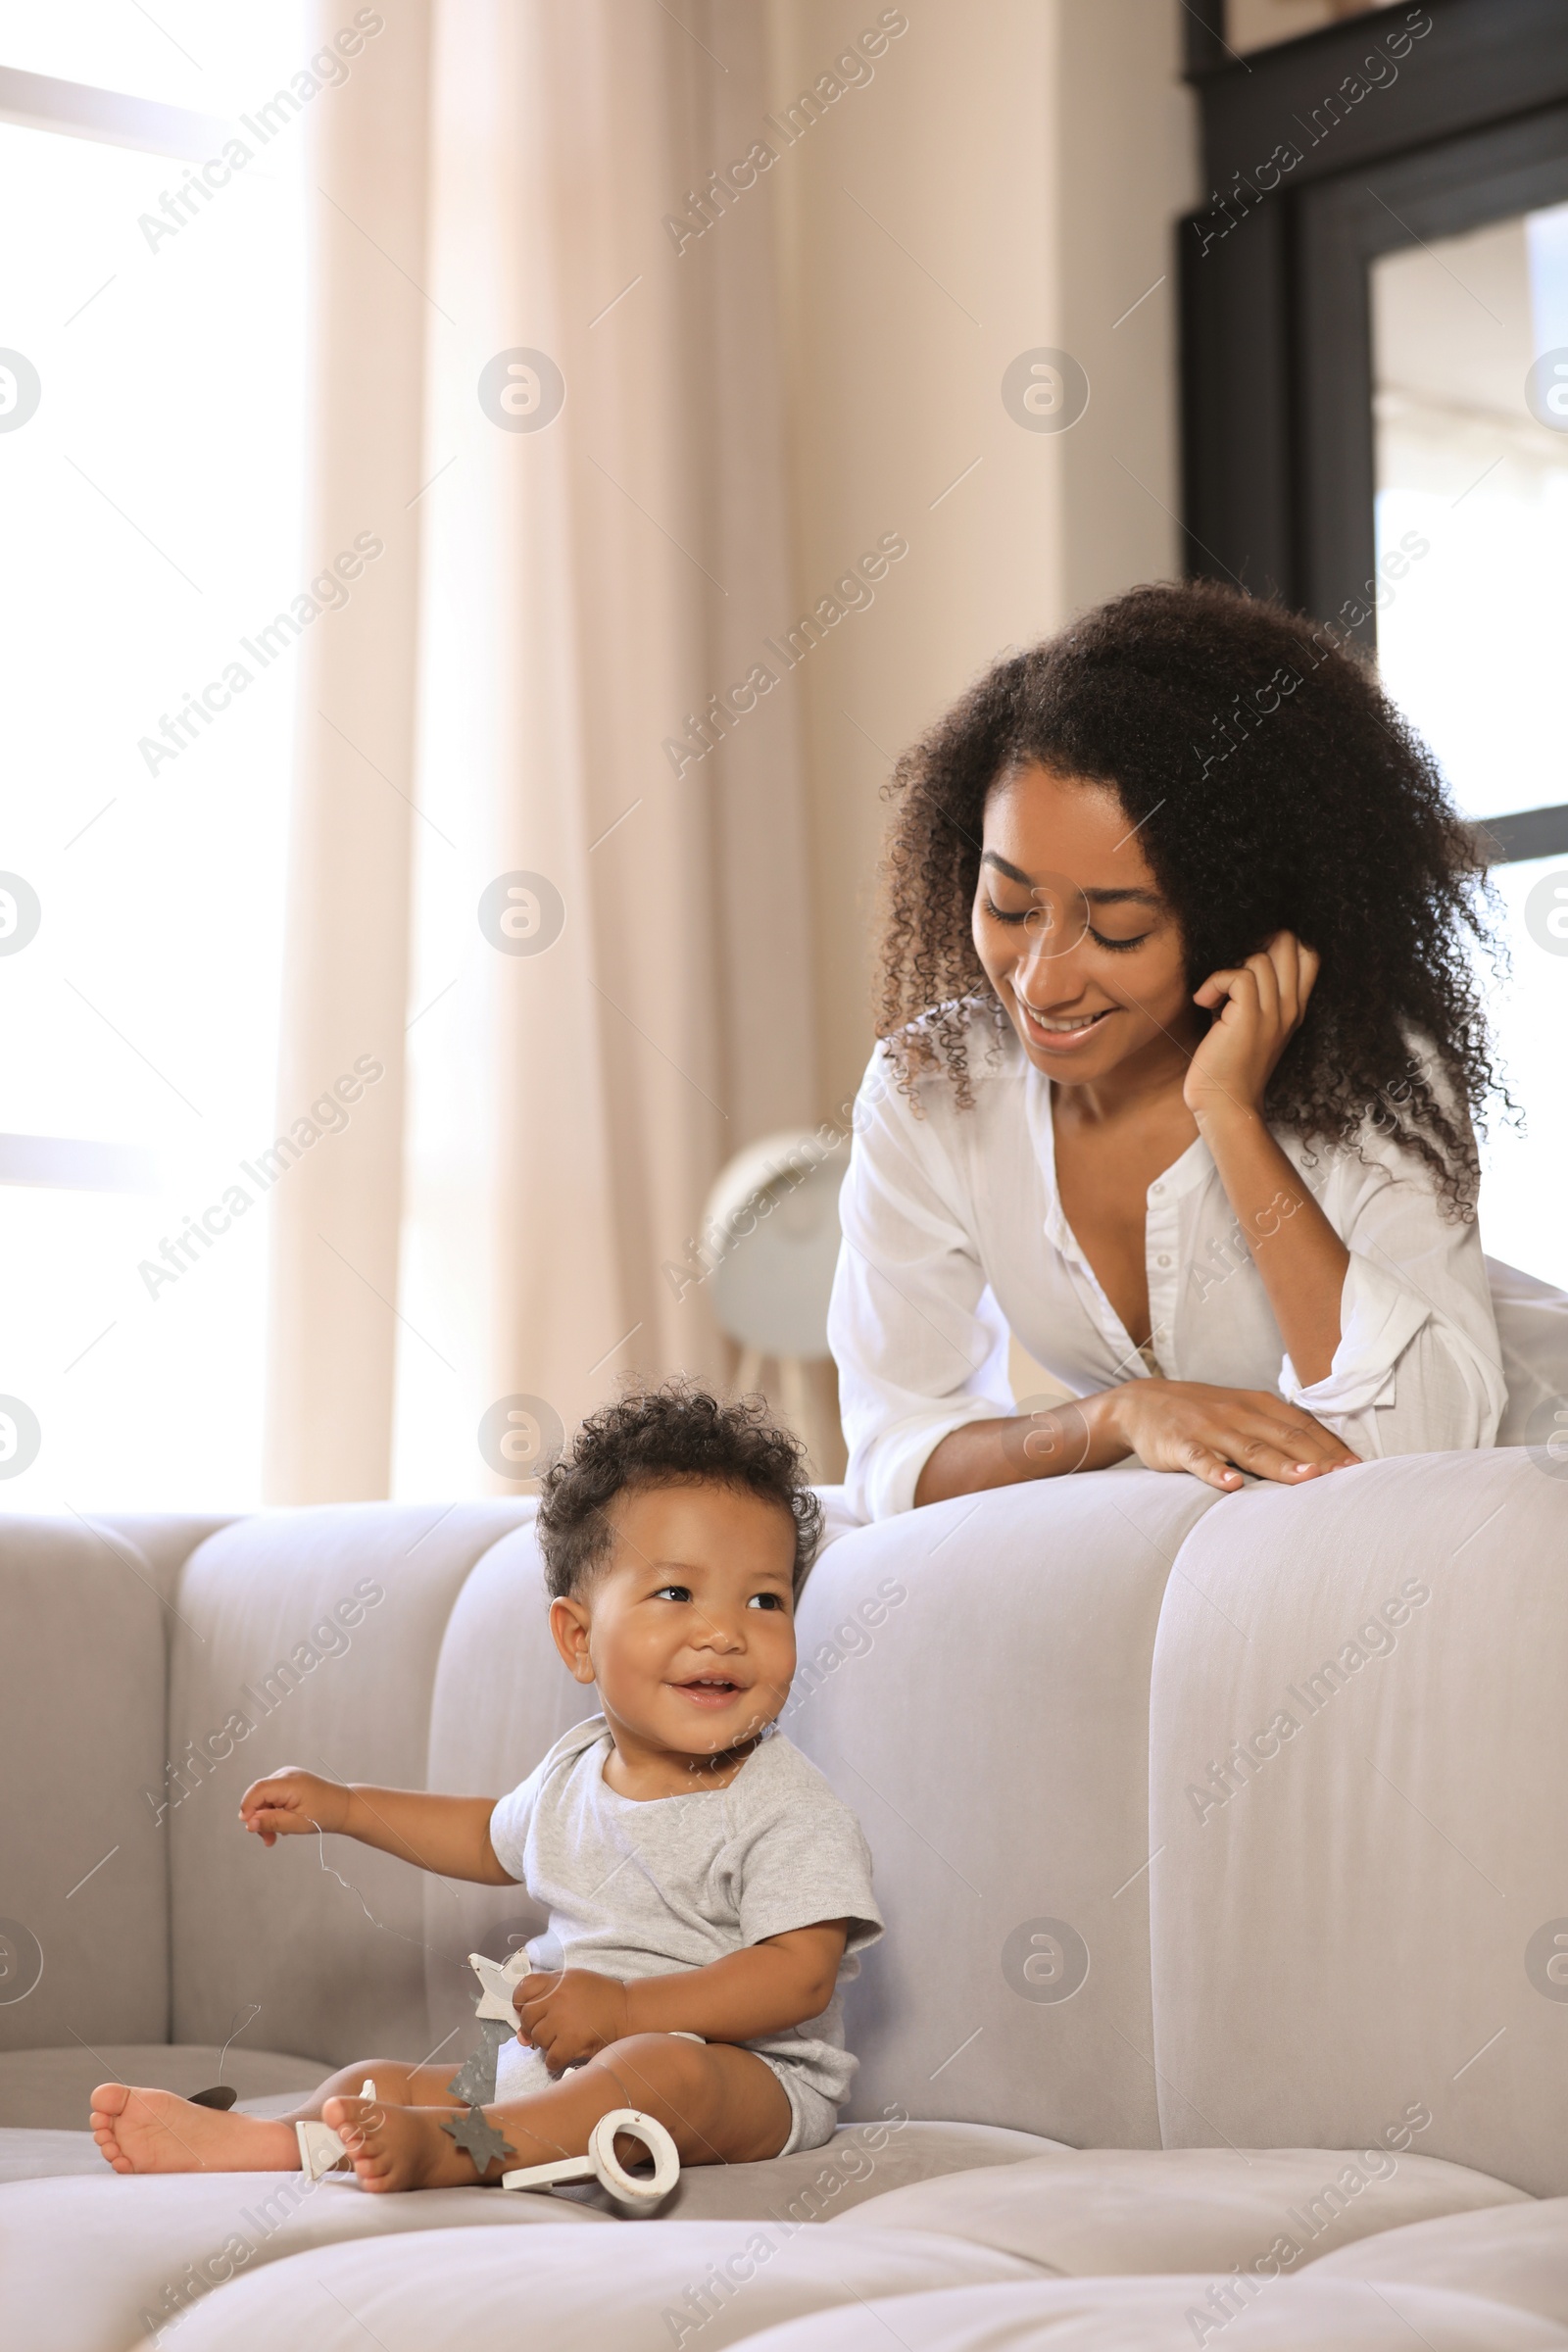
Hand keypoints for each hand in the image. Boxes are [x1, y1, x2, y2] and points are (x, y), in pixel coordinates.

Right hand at [239, 1768, 350, 1845]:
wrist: (343, 1807)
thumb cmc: (325, 1814)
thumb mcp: (297, 1823)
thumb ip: (272, 1822)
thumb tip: (249, 1824)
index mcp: (289, 1782)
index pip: (258, 1790)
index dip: (248, 1808)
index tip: (250, 1828)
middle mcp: (285, 1775)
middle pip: (258, 1796)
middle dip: (258, 1819)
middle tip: (267, 1840)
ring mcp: (286, 1777)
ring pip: (263, 1799)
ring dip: (265, 1819)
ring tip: (274, 1837)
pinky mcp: (288, 1783)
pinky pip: (272, 1798)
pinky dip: (272, 1813)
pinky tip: (282, 1825)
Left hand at [513, 1967, 629, 2071]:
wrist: (628, 2011)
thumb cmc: (600, 1998)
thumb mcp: (573, 1985)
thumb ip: (545, 2001)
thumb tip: (521, 2036)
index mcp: (558, 1980)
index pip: (523, 1988)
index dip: (521, 2002)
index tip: (529, 2010)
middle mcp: (558, 1997)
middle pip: (527, 2016)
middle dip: (534, 2027)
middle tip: (549, 2030)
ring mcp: (564, 2019)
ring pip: (537, 2038)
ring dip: (547, 2043)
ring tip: (562, 2038)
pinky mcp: (573, 2040)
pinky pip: (551, 2057)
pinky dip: (555, 2061)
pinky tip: (565, 2054)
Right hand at [1106, 1379, 1358, 1491]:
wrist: (1140, 1402)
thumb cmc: (1201, 1413)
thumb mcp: (1240, 1411)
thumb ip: (1274, 1429)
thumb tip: (1322, 1455)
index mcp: (1257, 1405)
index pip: (1302, 1426)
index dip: (1331, 1446)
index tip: (1358, 1468)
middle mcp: (1237, 1414)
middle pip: (1284, 1437)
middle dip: (1318, 1457)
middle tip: (1348, 1478)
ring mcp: (1208, 1429)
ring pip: (1250, 1449)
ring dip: (1280, 1465)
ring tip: (1308, 1479)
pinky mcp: (1179, 1445)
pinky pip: (1200, 1460)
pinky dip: (1216, 1472)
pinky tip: (1231, 1486)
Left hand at [1186, 931, 1318, 1125]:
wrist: (1226, 1102)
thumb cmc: (1230, 1065)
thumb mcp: (1252, 1026)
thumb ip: (1256, 997)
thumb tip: (1240, 964)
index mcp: (1294, 1008)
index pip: (1309, 955)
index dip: (1281, 943)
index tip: (1249, 959)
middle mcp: (1290, 1007)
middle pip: (1290, 944)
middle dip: (1256, 944)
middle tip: (1231, 974)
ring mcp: (1273, 1012)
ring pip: (1260, 957)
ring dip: (1229, 970)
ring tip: (1214, 998)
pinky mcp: (1250, 1017)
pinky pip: (1238, 976)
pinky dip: (1215, 982)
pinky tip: (1204, 1003)